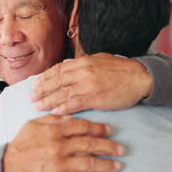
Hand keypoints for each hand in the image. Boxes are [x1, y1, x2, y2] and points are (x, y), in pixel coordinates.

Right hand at [2, 114, 124, 171]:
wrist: (6, 169)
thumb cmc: (20, 145)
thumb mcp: (33, 125)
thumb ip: (53, 120)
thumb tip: (71, 117)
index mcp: (54, 131)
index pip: (82, 127)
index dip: (99, 128)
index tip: (110, 131)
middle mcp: (59, 147)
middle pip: (90, 144)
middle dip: (109, 146)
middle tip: (121, 148)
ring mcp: (60, 165)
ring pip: (90, 163)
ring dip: (107, 164)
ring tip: (118, 165)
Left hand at [30, 53, 152, 114]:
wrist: (140, 77)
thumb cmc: (121, 69)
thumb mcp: (99, 59)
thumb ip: (81, 63)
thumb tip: (65, 65)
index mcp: (83, 62)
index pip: (58, 70)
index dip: (45, 77)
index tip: (35, 83)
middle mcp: (83, 72)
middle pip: (56, 82)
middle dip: (41, 90)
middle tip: (31, 97)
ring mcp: (88, 86)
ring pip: (62, 94)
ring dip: (48, 100)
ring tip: (37, 106)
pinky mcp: (95, 98)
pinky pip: (75, 104)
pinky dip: (63, 108)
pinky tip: (54, 112)